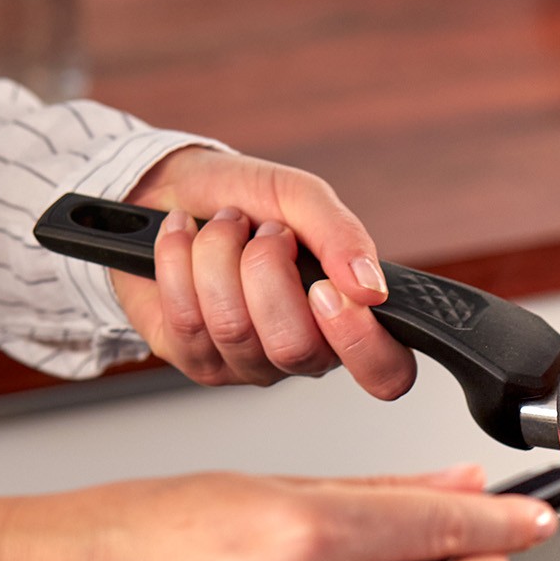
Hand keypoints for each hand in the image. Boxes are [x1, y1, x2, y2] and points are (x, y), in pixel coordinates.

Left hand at [114, 147, 416, 398]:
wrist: (173, 187)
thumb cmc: (247, 198)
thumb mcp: (302, 197)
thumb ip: (343, 235)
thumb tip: (371, 287)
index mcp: (350, 321)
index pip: (386, 373)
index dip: (357, 339)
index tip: (325, 287)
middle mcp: (306, 354)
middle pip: (294, 347)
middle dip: (265, 268)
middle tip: (265, 233)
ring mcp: (250, 365)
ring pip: (234, 328)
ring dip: (218, 254)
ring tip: (223, 228)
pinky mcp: (197, 361)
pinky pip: (187, 320)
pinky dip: (179, 260)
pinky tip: (185, 240)